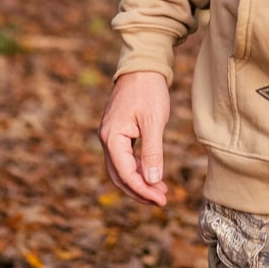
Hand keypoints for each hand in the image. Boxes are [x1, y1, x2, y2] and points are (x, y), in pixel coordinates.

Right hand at [98, 70, 170, 205]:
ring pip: (121, 169)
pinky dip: (138, 169)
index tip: (161, 200)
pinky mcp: (118, 132)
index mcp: (112, 137)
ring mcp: (110, 135)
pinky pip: (124, 158)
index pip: (125, 173)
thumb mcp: (154, 121)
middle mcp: (107, 138)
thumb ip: (153, 151)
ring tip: (160, 191)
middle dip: (140, 191)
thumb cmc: (149, 90)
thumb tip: (153, 180)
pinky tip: (153, 174)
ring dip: (139, 182)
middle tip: (161, 201)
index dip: (143, 190)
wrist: (142, 66)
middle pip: (119, 176)